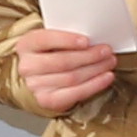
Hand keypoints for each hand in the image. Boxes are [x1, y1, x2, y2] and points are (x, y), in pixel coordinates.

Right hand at [11, 26, 126, 114]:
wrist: (40, 76)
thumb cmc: (51, 53)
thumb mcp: (52, 40)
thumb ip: (67, 36)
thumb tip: (94, 38)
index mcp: (27, 44)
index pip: (46, 39)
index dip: (67, 40)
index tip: (86, 41)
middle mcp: (27, 66)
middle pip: (62, 61)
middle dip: (89, 56)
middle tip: (106, 51)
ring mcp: (36, 86)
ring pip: (72, 77)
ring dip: (95, 69)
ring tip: (109, 62)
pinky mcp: (47, 100)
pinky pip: (75, 93)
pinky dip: (94, 85)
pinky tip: (106, 77)